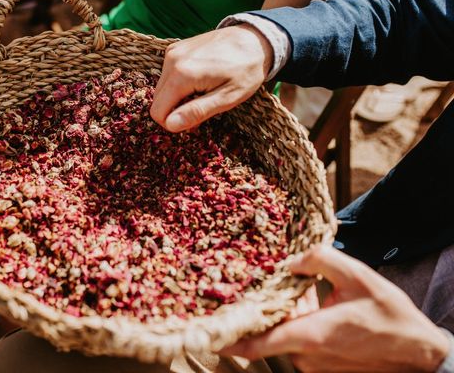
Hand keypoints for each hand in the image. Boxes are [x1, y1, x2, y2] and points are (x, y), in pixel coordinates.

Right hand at [150, 25, 273, 132]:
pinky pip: (167, 75)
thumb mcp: (227, 97)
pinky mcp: (175, 48)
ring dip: (178, 97)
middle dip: (176, 110)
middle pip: (157, 101)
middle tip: (203, 107)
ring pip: (162, 89)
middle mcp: (171, 60)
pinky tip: (200, 80)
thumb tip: (171, 125)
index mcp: (182, 75)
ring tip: (204, 92)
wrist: (254, 39)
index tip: (194, 121)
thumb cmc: (246, 70)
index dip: (173, 123)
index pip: (158, 112)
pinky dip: (179, 83)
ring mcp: (172, 52)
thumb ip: (197, 112)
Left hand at [221, 245, 451, 371]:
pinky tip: (311, 301)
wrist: (418, 353)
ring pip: (284, 333)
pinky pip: (298, 339)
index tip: (203, 330)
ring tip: (293, 288)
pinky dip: (297, 321)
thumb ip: (319, 260)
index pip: (257, 344)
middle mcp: (307, 356)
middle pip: (268, 330)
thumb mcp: (358, 276)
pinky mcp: (322, 367)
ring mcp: (314, 365)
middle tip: (253, 284)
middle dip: (260, 308)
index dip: (227, 339)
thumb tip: (289, 260)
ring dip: (283, 312)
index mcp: (311, 335)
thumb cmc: (390, 315)